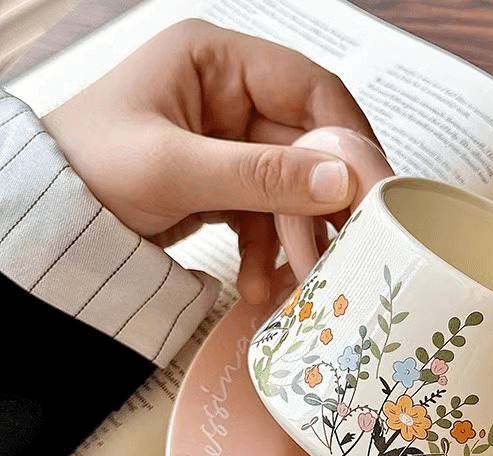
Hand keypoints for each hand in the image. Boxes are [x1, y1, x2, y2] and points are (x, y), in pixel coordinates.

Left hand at [43, 20, 377, 304]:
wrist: (47, 225)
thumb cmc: (88, 171)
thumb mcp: (175, 170)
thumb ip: (261, 175)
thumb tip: (342, 181)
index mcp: (217, 62)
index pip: (310, 89)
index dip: (350, 138)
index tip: (375, 190)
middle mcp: (229, 96)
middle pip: (306, 147)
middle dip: (320, 205)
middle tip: (346, 251)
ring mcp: (228, 143)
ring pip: (289, 188)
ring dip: (293, 238)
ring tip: (296, 282)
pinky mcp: (223, 184)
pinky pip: (263, 215)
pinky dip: (265, 251)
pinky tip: (259, 285)